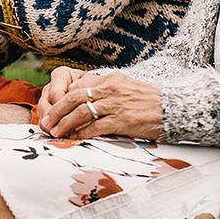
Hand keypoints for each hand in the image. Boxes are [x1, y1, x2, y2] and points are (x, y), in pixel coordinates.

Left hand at [43, 72, 162, 140]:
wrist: (173, 108)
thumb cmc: (149, 101)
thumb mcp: (126, 88)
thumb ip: (106, 91)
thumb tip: (85, 101)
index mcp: (110, 79)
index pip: (78, 85)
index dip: (61, 98)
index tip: (52, 109)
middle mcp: (111, 88)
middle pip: (74, 97)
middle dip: (56, 111)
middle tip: (46, 122)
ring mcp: (116, 104)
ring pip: (80, 112)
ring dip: (64, 123)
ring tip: (55, 132)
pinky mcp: (122, 120)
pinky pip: (95, 127)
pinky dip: (82, 134)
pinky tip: (74, 139)